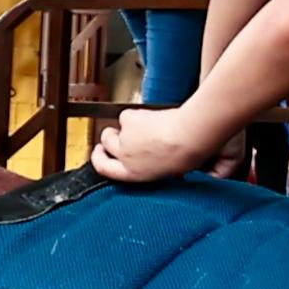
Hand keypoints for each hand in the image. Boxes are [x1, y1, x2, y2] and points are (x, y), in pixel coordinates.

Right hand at [91, 105, 216, 183]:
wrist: (189, 136)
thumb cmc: (187, 154)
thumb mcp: (170, 171)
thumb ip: (156, 167)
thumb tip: (159, 162)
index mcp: (134, 174)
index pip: (105, 169)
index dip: (99, 159)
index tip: (98, 153)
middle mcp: (125, 158)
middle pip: (105, 145)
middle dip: (106, 138)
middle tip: (110, 133)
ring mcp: (124, 138)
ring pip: (115, 128)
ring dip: (124, 125)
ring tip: (141, 122)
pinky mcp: (128, 121)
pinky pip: (127, 115)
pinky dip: (137, 113)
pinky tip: (151, 115)